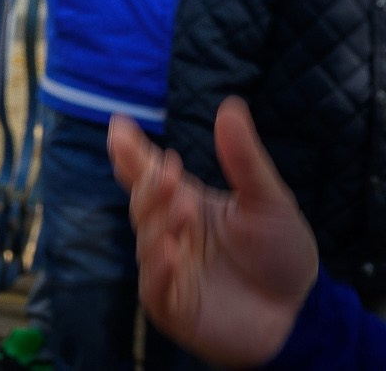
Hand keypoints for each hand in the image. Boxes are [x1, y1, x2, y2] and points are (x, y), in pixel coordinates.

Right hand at [107, 100, 316, 367]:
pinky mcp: (173, 306)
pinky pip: (155, 287)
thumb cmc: (281, 254)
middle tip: (169, 173)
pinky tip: (171, 253)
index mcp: (183, 203)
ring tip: (183, 209)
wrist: (301, 314)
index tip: (119, 127)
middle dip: (150, 187)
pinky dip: (159, 270)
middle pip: (142, 204)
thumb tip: (230, 105)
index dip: (130, 152)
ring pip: (146, 242)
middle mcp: (168, 233)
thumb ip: (244, 158)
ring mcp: (167, 270)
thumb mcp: (269, 201)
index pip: (146, 173)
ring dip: (160, 224)